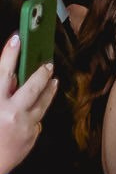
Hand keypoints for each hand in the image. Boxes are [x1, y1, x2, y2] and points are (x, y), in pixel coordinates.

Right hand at [0, 35, 56, 173]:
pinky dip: (37, 112)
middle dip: (41, 72)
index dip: (9, 54)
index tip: (17, 38)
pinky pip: (38, 119)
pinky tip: (37, 107)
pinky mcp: (32, 135)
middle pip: (32, 86)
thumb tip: (11, 79)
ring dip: (49, 89)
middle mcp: (9, 111)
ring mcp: (24, 124)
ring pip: (43, 102)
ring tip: (53, 80)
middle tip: (48, 63)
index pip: (2, 72)